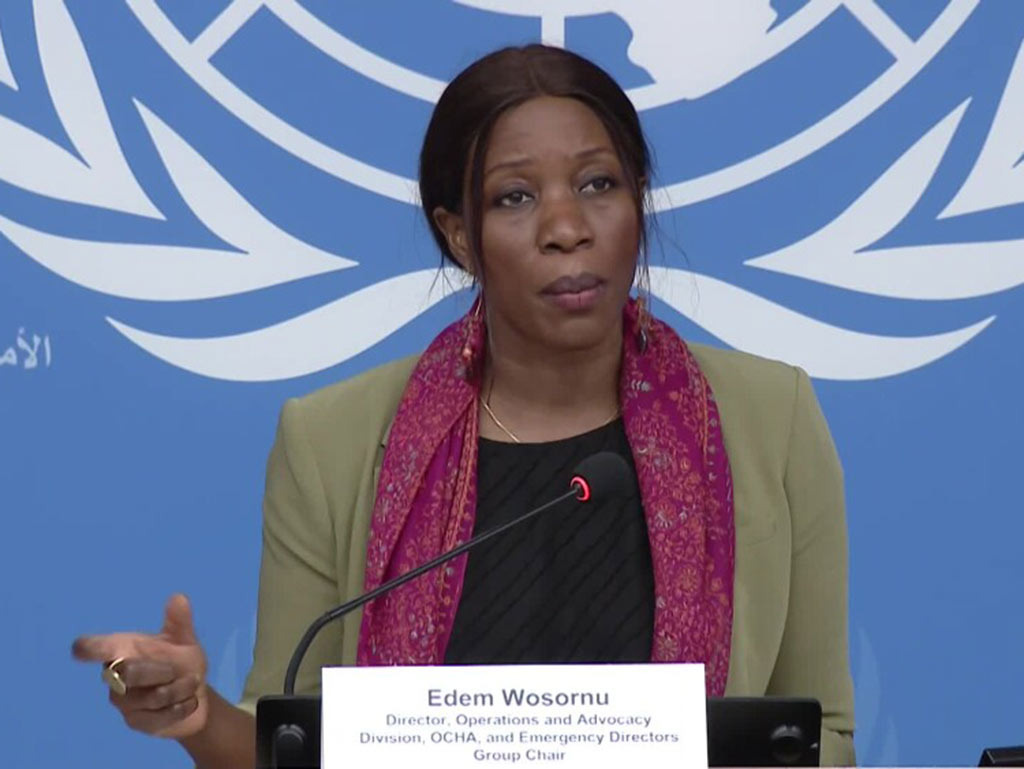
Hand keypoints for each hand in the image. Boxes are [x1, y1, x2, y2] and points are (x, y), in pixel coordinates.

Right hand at [72, 594, 209, 739]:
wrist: (195, 695)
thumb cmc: (181, 662)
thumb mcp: (184, 640)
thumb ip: (179, 621)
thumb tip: (179, 597)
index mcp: (122, 649)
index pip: (92, 648)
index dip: (88, 649)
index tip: (82, 651)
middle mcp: (115, 676)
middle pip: (125, 672)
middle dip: (159, 670)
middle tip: (177, 668)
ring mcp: (124, 703)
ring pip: (150, 697)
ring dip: (179, 688)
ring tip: (191, 682)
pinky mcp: (136, 723)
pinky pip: (160, 716)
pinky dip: (183, 706)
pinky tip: (190, 701)